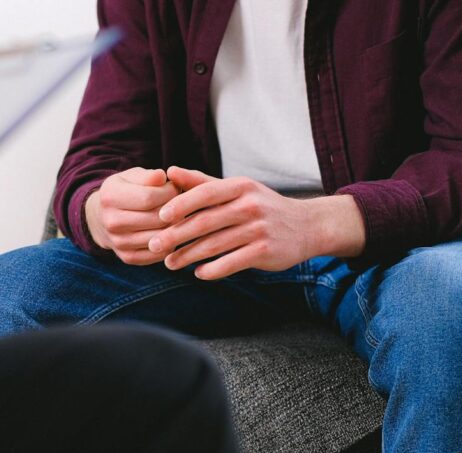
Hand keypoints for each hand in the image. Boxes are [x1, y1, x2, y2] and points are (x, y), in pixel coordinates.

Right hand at [85, 167, 179, 265]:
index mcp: (110, 197)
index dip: (169, 192)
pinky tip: (169, 232)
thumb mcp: (131, 177)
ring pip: (159, 237)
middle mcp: (111, 222)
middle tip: (180, 204)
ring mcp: (118, 242)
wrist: (100, 218)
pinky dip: (169, 244)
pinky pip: (157, 254)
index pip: (149, 197)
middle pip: (156, 218)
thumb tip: (163, 177)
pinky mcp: (127, 257)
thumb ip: (148, 176)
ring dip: (174, 227)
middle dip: (175, 210)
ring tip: (176, 216)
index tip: (176, 188)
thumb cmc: (123, 192)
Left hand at [147, 167, 365, 279]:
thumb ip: (202, 182)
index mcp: (240, 187)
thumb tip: (170, 171)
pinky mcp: (265, 252)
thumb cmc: (262, 206)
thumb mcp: (236, 189)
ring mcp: (258, 229)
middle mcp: (250, 206)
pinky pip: (232, 263)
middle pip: (205, 221)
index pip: (204, 193)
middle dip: (176, 235)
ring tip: (170, 263)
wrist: (307, 226)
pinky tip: (198, 274)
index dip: (181, 205)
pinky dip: (213, 270)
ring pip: (215, 245)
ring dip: (188, 256)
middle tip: (154, 245)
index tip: (160, 217)